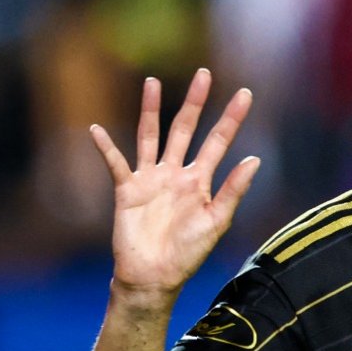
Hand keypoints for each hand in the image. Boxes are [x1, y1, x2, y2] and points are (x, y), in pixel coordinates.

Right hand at [89, 69, 259, 299]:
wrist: (154, 276)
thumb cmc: (188, 253)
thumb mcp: (216, 221)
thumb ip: (233, 190)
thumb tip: (255, 160)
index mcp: (201, 180)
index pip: (219, 141)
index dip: (231, 118)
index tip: (245, 93)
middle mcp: (176, 173)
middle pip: (186, 128)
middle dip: (195, 102)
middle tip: (204, 74)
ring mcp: (150, 179)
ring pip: (151, 136)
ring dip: (151, 109)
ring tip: (153, 82)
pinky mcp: (126, 190)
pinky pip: (115, 163)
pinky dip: (106, 147)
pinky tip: (96, 130)